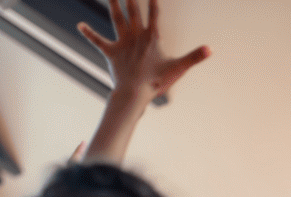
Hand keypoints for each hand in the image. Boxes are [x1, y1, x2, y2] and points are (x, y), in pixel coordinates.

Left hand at [79, 0, 209, 103]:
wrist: (134, 93)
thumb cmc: (156, 82)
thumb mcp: (178, 68)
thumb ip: (194, 57)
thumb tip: (210, 49)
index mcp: (152, 37)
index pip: (154, 14)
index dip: (153, 2)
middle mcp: (136, 35)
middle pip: (133, 10)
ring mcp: (122, 43)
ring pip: (116, 18)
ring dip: (113, 4)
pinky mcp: (111, 52)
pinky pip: (98, 41)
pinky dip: (89, 33)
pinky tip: (80, 25)